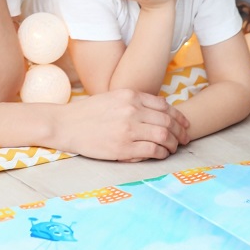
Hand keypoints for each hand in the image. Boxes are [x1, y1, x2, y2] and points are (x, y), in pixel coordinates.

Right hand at [55, 90, 189, 161]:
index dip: (179, 116)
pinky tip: (161, 154)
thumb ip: (133, 102)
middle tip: (185, 139)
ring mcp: (128, 129)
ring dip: (173, 144)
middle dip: (181, 132)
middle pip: (168, 121)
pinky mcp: (123, 147)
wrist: (65, 124)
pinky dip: (161, 153)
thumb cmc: (86, 112)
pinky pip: (152, 150)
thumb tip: (157, 112)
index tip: (184, 124)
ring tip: (173, 148)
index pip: (164, 106)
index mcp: (129, 95)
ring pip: (163, 136)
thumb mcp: (111, 98)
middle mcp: (131, 110)